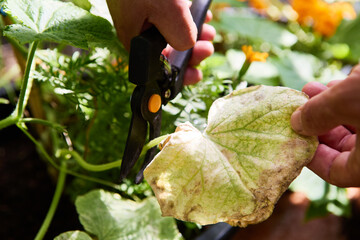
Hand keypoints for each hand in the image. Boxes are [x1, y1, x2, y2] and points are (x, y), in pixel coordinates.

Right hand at [106, 0, 215, 84]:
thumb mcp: (166, 9)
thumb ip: (179, 36)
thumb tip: (187, 46)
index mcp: (137, 40)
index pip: (157, 68)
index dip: (178, 74)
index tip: (197, 74)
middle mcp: (140, 32)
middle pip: (168, 52)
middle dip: (191, 53)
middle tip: (207, 47)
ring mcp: (147, 17)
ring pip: (174, 34)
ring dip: (194, 36)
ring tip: (208, 31)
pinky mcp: (156, 5)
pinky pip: (174, 18)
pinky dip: (189, 19)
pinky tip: (201, 15)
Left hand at [291, 65, 359, 186]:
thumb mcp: (350, 101)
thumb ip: (319, 113)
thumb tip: (296, 122)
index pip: (336, 172)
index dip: (310, 158)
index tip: (291, 138)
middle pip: (344, 146)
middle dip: (317, 122)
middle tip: (298, 106)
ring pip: (356, 123)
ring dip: (333, 106)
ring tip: (312, 87)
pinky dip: (353, 96)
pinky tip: (344, 80)